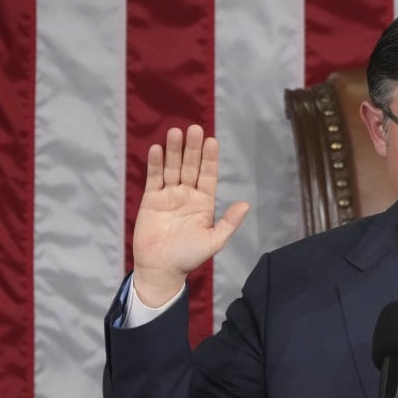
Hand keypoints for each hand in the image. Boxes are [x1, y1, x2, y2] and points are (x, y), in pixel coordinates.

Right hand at [131, 125, 249, 305]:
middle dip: (193, 149)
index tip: (212, 141)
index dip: (210, 159)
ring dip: (174, 151)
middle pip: (190, 167)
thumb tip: (245, 204)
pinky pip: (154, 178)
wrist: (160, 268)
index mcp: (204, 203)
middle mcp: (187, 195)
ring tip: (175, 132)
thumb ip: (229, 223)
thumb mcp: (213, 241)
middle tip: (194, 129)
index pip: (208, 175)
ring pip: (172, 168)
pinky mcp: (151, 199)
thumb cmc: (188, 257)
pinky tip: (157, 149)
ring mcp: (169, 195)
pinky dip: (155, 164)